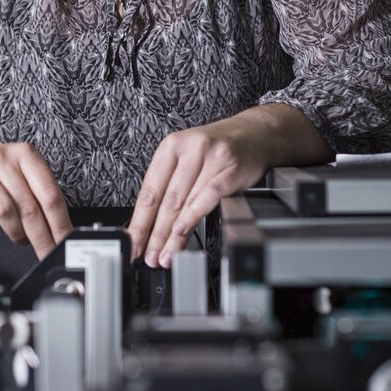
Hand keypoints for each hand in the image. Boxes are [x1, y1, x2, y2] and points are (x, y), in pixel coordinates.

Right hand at [0, 142, 72, 257]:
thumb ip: (36, 194)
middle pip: (30, 205)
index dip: (59, 223)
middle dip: (41, 236)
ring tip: (19, 237)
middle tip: (46, 252)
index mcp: (25, 154)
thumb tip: (58, 228)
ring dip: (15, 231)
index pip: (50, 194)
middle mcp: (2, 157)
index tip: (63, 242)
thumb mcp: (14, 175)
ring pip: (6, 209)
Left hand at [126, 118, 272, 268]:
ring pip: (186, 202)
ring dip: (173, 235)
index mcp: (171, 147)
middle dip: (155, 234)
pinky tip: (183, 232)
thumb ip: (170, 185)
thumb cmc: (218, 150)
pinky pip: (209, 197)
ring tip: (166, 254)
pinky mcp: (231, 169)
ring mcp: (212, 158)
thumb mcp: (187, 158)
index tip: (133, 243)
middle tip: (150, 256)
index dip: (139, 221)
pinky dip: (194, 216)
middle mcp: (190, 149)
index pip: (150, 190)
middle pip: (167, 200)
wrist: (256, 134)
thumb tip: (151, 225)